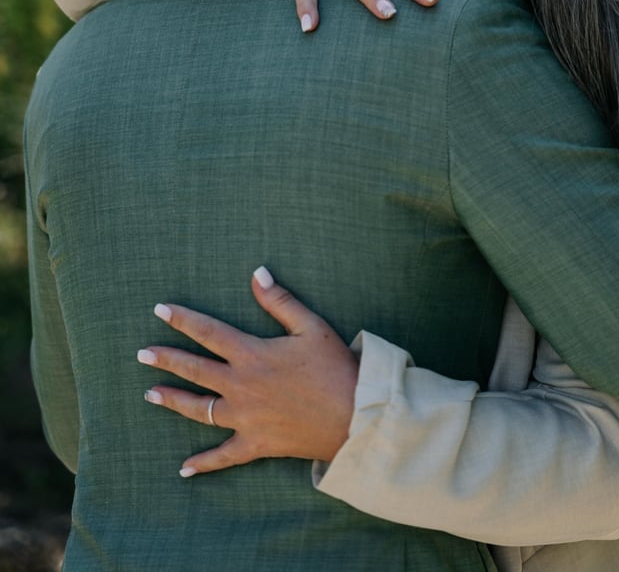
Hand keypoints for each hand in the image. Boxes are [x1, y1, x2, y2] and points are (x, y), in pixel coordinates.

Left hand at [138, 268, 358, 475]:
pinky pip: (223, 456)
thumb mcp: (311, 326)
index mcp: (252, 355)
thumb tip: (256, 273)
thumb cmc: (334, 367)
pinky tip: (183, 468)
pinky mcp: (255, 444)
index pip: (208, 332)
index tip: (159, 309)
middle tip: (141, 353)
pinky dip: (203, 463)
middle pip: (195, 370)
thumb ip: (279, 301)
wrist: (354, 416)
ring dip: (173, 400)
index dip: (183, 319)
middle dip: (166, 359)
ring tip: (150, 393)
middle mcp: (241, 386)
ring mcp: (245, 419)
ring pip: (199, 410)